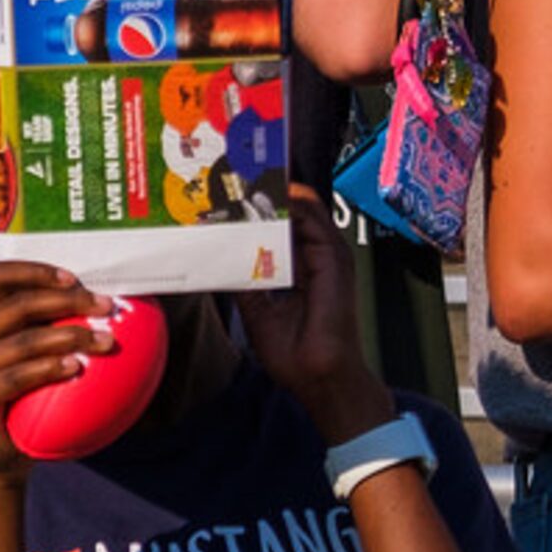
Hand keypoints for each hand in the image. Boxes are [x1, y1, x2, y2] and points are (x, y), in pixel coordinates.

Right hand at [0, 263, 111, 481]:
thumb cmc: (20, 393)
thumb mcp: (25, 349)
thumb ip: (42, 320)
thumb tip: (95, 295)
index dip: (37, 271)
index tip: (75, 280)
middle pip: (18, 304)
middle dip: (68, 301)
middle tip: (106, 307)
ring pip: (24, 340)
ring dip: (71, 336)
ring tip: (104, 341)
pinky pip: (19, 376)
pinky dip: (51, 369)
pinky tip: (77, 367)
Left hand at [235, 186, 393, 443]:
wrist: (321, 377)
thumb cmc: (295, 353)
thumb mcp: (258, 313)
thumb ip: (244, 284)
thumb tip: (220, 263)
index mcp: (303, 267)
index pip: (284, 226)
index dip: (260, 208)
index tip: (230, 193)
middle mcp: (317, 256)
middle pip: (292, 211)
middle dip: (263, 192)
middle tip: (230, 174)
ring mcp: (328, 255)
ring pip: (302, 207)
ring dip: (271, 191)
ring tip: (239, 176)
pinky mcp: (332, 258)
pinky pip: (311, 218)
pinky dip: (286, 203)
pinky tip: (260, 194)